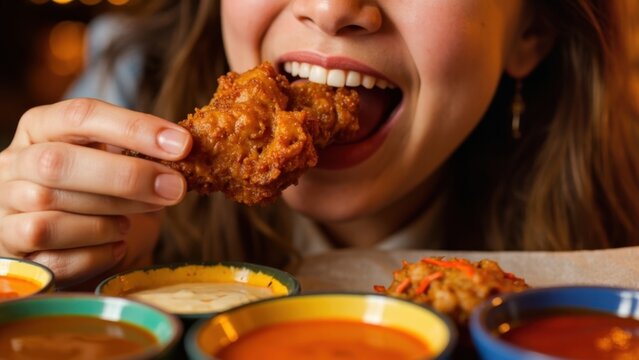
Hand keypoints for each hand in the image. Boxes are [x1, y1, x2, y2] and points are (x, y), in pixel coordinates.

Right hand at [0, 98, 191, 286]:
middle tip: (175, 188)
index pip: (80, 115)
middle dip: (126, 177)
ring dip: (109, 220)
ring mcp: (4, 212)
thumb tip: (182, 150)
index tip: (182, 144)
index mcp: (40, 128)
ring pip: (52, 217)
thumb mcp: (112, 160)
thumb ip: (136, 151)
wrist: (71, 244)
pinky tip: (118, 245)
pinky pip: (56, 260)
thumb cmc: (96, 193)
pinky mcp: (14, 256)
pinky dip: (97, 253)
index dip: (134, 127)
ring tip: (133, 221)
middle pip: (58, 164)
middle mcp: (13, 166)